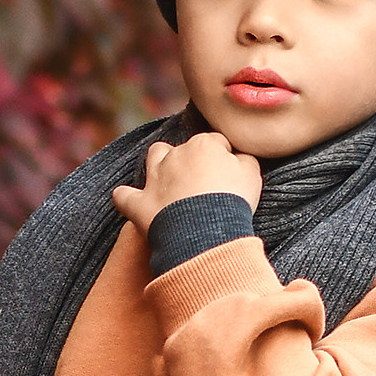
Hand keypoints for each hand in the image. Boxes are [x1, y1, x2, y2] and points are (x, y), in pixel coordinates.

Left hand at [112, 127, 261, 241]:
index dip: (225, 158)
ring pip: (153, 157)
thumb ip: (244, 160)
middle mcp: (175, 155)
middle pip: (185, 149)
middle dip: (193, 161)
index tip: (230, 176)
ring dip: (159, 164)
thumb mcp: (252, 175)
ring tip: (170, 179)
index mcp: (203, 145)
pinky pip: (123, 196)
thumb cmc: (233, 202)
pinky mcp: (140, 203)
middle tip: (205, 184)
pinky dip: (126, 197)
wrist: (207, 232)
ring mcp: (155, 178)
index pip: (217, 143)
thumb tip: (237, 158)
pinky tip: (130, 201)